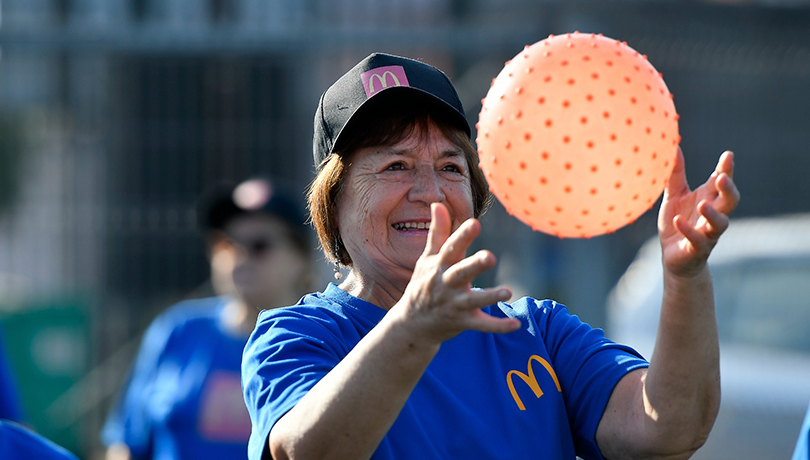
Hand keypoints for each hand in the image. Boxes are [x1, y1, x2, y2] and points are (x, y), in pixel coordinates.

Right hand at [394, 203, 519, 343]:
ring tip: (508, 291)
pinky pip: (481, 325)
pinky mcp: (462, 322)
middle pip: (461, 273)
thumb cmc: (423, 285)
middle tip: (490, 257)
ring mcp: (454, 305)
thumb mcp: (427, 259)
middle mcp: (446, 284)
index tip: (475, 223)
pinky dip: (498, 325)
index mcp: (440, 266)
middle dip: (474, 265)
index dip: (462, 236)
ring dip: (489, 297)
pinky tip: (515, 324)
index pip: (451, 248)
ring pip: (473, 301)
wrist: (411, 324)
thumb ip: (438, 232)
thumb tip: (438, 203)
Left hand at [658, 148, 739, 276]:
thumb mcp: (674, 196)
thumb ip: (675, 174)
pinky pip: (696, 240)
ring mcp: (707, 233)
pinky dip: (688, 231)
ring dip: (713, 214)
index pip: (722, 182)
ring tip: (702, 204)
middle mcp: (712, 215)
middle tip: (721, 178)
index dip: (727, 169)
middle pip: (730, 201)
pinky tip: (678, 221)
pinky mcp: (696, 249)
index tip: (728, 155)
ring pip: (720, 223)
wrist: (674, 259)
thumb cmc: (677, 223)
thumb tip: (673, 146)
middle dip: (728, 190)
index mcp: (709, 199)